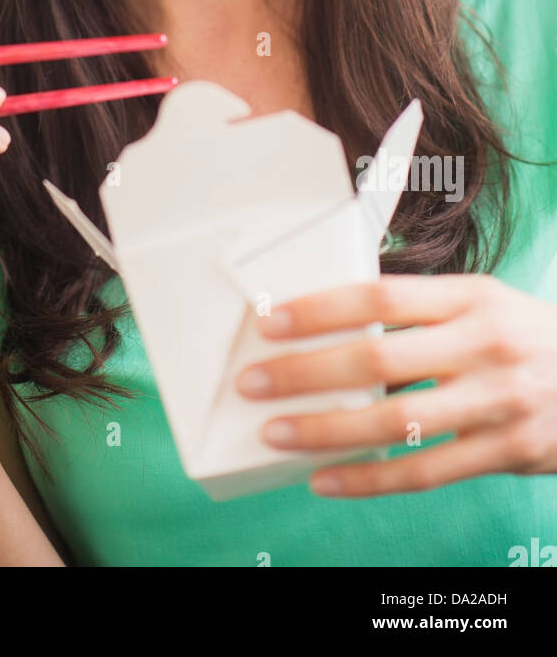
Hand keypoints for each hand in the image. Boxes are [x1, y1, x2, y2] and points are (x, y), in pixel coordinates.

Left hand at [235, 273, 556, 496]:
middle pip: (379, 361)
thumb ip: (420, 308)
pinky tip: (324, 479)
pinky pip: (425, 473)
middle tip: (253, 383)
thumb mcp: (482, 301)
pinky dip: (369, 480)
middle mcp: (485, 345)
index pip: (381, 297)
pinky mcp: (508, 452)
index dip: (321, 309)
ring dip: (326, 431)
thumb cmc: (524, 335)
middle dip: (306, 373)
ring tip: (275, 433)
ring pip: (396, 423)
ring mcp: (499, 401)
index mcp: (471, 296)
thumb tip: (329, 317)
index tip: (270, 322)